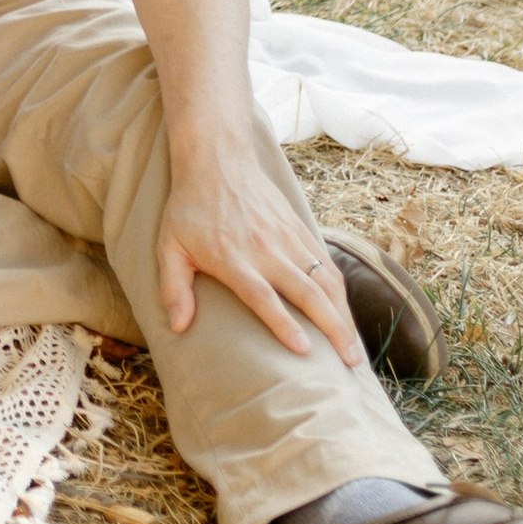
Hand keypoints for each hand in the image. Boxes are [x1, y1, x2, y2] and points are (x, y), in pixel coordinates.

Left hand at [154, 140, 362, 362]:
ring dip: (343, 315)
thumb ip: (173, 287)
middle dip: (331, 328)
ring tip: (354, 349)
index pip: (263, 295)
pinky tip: (346, 314)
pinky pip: (326, 263)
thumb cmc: (190, 208)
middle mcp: (265, 249)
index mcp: (233, 257)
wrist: (217, 160)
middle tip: (348, 363)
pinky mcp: (299, 228)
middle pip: (306, 292)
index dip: (282, 323)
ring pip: (324, 280)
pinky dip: (340, 291)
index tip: (303, 349)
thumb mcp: (169, 245)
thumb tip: (178, 327)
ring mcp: (287, 237)